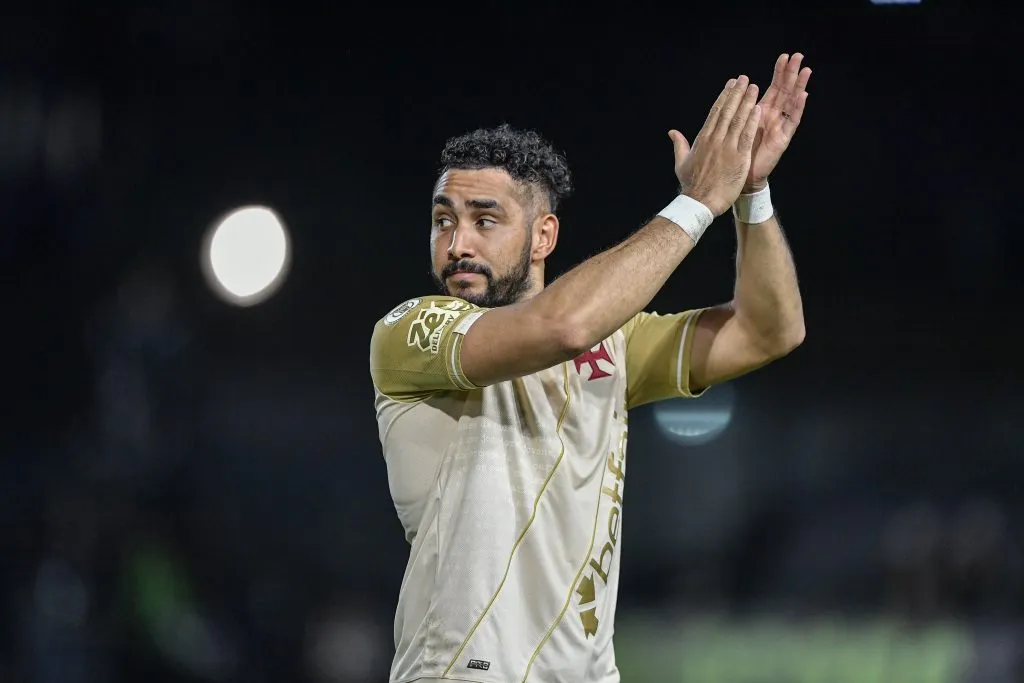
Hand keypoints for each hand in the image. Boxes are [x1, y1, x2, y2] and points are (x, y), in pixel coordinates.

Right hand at [669, 76, 760, 215]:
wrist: (700, 202)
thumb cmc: (691, 185)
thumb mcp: (681, 163)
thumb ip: (680, 145)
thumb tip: (672, 132)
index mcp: (702, 139)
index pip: (715, 112)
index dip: (724, 96)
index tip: (731, 84)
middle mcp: (715, 140)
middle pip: (727, 111)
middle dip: (737, 93)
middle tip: (745, 79)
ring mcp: (727, 148)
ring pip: (738, 120)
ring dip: (746, 102)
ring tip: (754, 87)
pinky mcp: (739, 158)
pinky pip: (746, 135)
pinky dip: (752, 121)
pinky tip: (758, 109)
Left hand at [745, 53, 811, 191]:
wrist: (740, 176)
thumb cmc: (737, 152)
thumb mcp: (735, 126)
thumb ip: (736, 109)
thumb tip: (733, 90)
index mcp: (762, 111)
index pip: (773, 87)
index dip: (779, 72)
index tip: (783, 57)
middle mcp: (773, 116)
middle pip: (785, 91)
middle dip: (792, 74)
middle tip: (798, 56)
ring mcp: (780, 127)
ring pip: (792, 103)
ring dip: (799, 86)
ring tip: (806, 70)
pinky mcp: (783, 139)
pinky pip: (791, 121)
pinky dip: (797, 108)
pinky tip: (802, 95)